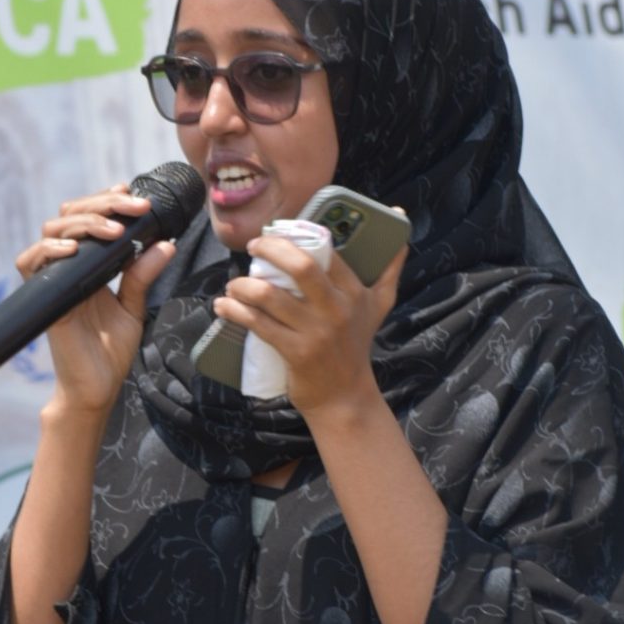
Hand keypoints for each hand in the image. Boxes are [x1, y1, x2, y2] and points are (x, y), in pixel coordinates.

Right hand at [15, 184, 175, 412]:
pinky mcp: (44, 299)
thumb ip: (143, 275)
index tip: (131, 193)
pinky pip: (30, 264)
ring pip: (52, 231)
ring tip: (115, 230)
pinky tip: (74, 249)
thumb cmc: (111, 351)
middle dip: (101, 204)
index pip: (88, 219)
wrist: (97, 387)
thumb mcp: (133, 307)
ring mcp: (54, 281)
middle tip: (134, 206)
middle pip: (69, 216)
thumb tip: (166, 242)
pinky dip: (50, 250)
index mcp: (89, 265)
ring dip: (83, 222)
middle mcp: (68, 267)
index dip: (105, 201)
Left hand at [212, 235, 406, 415]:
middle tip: (253, 247)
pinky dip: (236, 312)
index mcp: (354, 293)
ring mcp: (316, 332)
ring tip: (233, 284)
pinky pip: (259, 325)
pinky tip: (224, 306)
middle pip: (301, 266)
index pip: (326, 253)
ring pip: (271, 296)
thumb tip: (400, 226)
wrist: (344, 396)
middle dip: (270, 249)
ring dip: (243, 285)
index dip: (295, 238)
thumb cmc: (356, 345)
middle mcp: (337, 309)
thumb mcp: (379, 305)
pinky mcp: (296, 352)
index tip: (274, 234)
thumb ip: (390, 267)